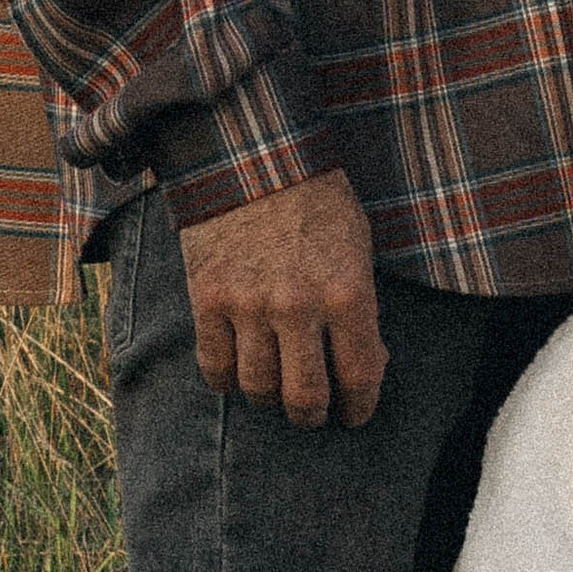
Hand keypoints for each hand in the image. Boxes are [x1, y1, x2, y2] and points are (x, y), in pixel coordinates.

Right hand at [176, 168, 386, 429]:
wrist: (252, 155)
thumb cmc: (317, 201)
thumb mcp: (359, 248)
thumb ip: (361, 307)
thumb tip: (366, 363)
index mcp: (348, 294)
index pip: (359, 378)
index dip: (359, 408)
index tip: (354, 414)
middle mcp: (298, 307)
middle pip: (305, 398)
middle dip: (312, 416)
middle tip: (313, 413)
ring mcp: (248, 305)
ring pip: (258, 387)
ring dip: (269, 399)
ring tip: (275, 392)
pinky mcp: (206, 299)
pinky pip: (214, 366)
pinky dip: (226, 380)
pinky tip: (237, 374)